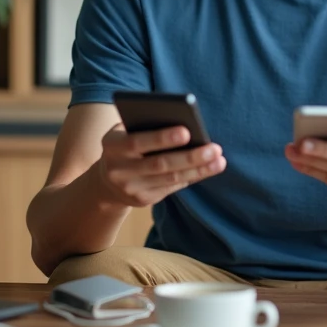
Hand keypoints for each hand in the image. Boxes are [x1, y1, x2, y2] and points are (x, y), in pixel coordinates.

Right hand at [94, 125, 225, 207]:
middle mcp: (118, 170)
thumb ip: (146, 126)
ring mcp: (130, 188)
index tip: (187, 131)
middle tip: (214, 149)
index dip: (161, 138)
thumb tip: (185, 127)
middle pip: (159, 164)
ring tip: (219, 160)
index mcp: (112, 145)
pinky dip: (192, 177)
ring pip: (170, 178)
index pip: (137, 141)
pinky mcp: (142, 200)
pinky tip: (209, 169)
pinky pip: (172, 187)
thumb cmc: (125, 145)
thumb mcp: (125, 131)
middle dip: (189, 157)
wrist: (107, 180)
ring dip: (198, 169)